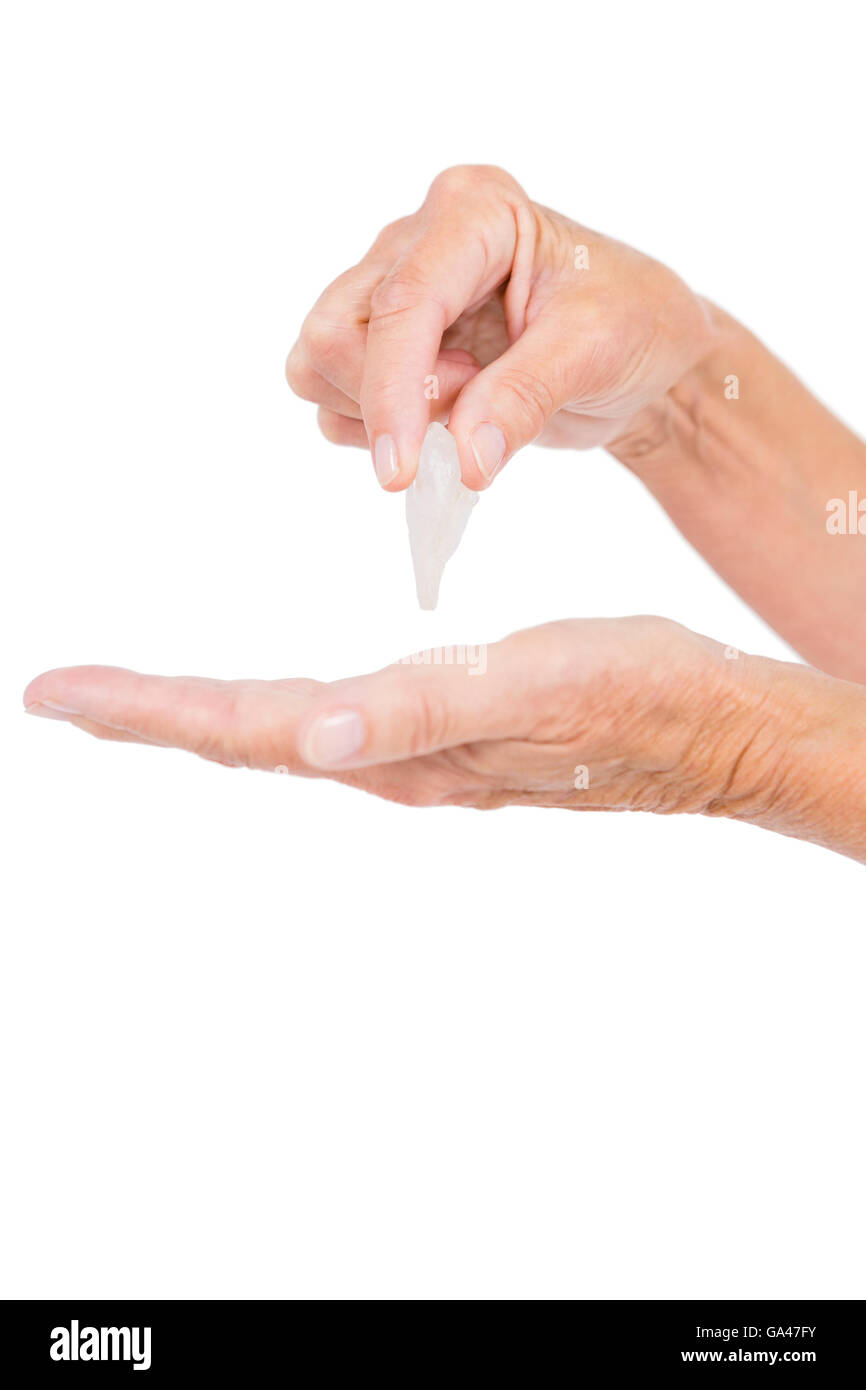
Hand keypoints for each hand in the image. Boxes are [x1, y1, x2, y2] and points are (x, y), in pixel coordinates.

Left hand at [24, 617, 865, 858]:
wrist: (715, 726)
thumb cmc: (638, 700)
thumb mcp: (536, 688)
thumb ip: (423, 713)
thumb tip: (314, 740)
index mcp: (398, 746)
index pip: (246, 729)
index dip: (148, 710)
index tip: (55, 694)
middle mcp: (393, 760)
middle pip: (244, 738)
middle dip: (149, 714)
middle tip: (63, 695)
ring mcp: (420, 753)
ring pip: (283, 734)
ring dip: (200, 716)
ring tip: (134, 698)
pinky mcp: (450, 734)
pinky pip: (334, 724)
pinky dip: (271, 712)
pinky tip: (273, 711)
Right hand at [285, 165, 712, 489]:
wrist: (644, 351)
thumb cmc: (635, 326)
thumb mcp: (597, 352)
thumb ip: (526, 398)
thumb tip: (465, 461)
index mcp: (473, 211)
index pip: (401, 302)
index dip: (391, 391)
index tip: (400, 470)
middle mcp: (416, 238)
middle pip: (334, 333)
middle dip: (390, 397)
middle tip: (472, 403)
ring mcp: (389, 288)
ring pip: (318, 365)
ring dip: (379, 413)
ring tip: (464, 402)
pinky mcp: (382, 341)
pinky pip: (332, 398)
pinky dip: (376, 428)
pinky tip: (444, 414)